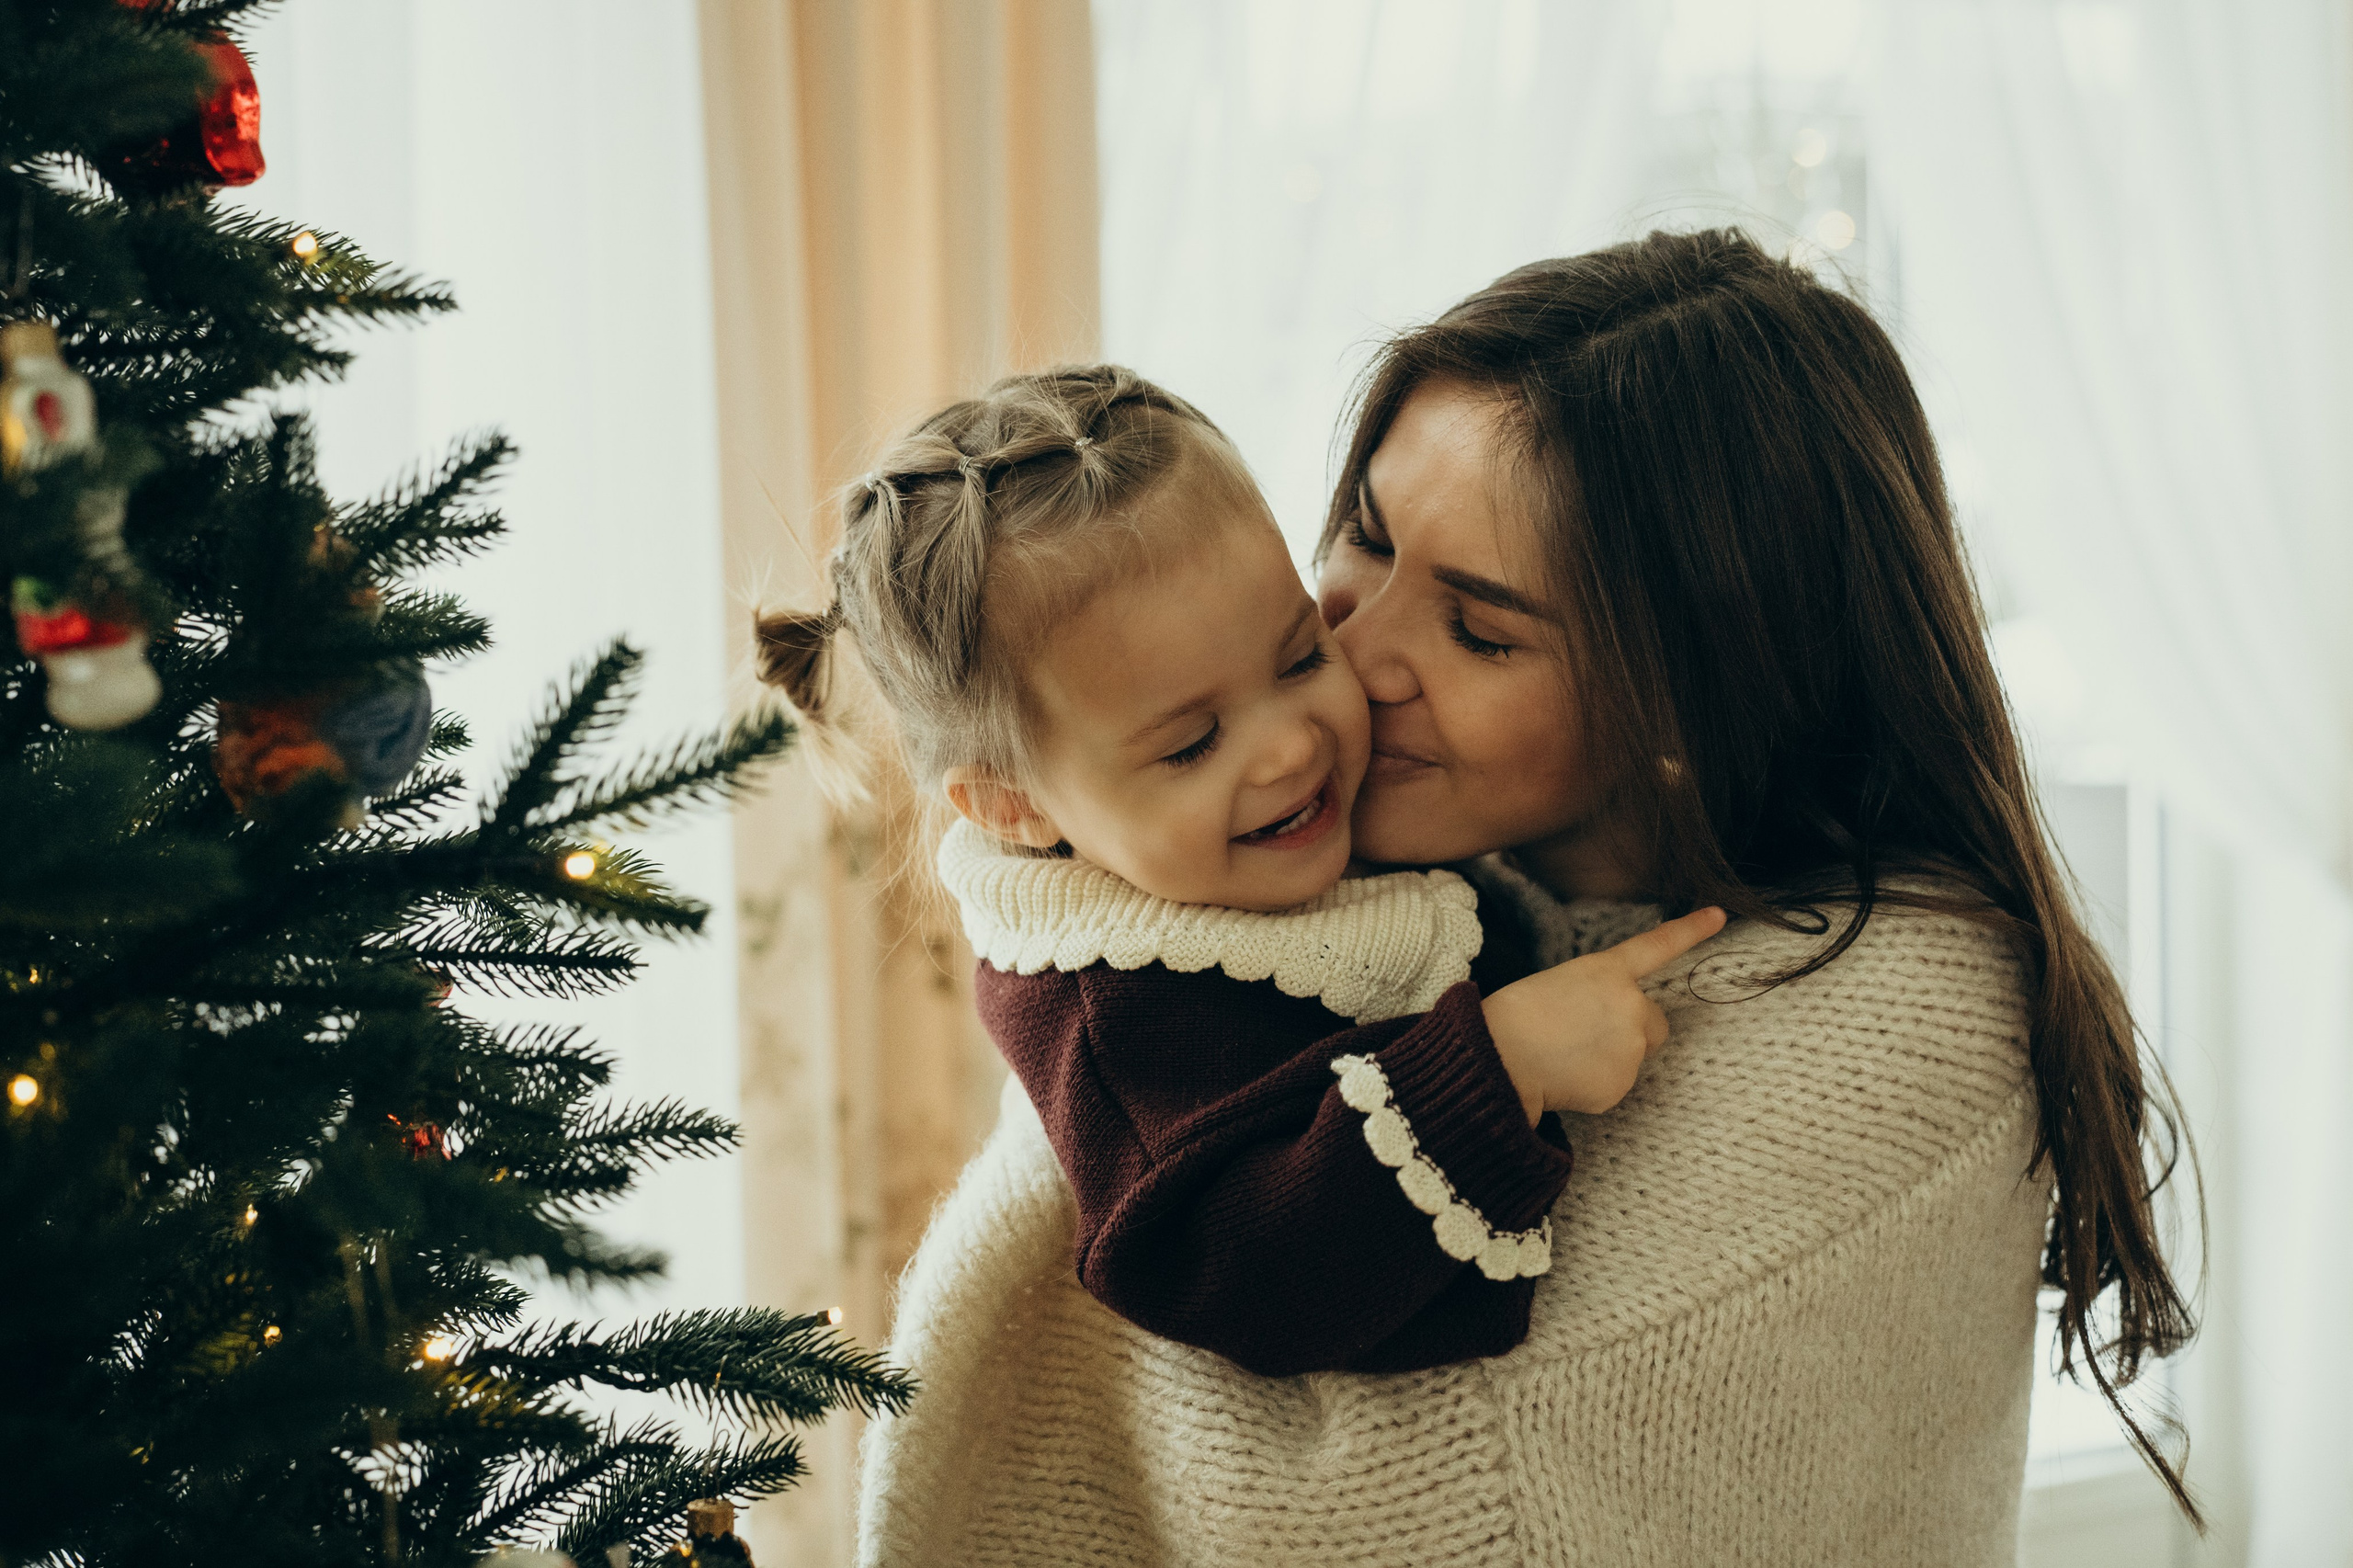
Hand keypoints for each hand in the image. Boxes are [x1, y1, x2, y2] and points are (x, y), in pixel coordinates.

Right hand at [1482, 906, 1727, 1123]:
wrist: (1499, 1059)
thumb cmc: (1514, 1016)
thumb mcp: (1558, 984)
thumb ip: (1598, 995)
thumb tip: (1612, 1028)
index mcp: (1608, 971)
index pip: (1657, 945)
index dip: (1690, 930)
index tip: (1719, 915)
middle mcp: (1631, 1007)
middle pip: (1653, 1022)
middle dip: (1633, 1029)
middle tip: (1586, 1033)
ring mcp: (1631, 1049)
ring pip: (1634, 1055)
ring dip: (1610, 1056)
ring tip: (1565, 1054)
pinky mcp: (1620, 1085)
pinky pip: (1615, 1083)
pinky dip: (1595, 1083)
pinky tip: (1565, 1076)